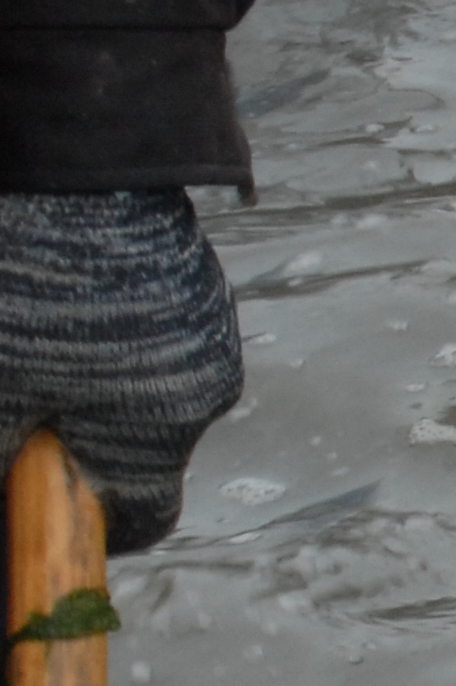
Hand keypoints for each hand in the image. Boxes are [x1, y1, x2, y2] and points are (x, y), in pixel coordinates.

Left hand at [0, 192, 240, 554]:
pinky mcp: (195, 282)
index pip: (139, 520)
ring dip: (83, 380)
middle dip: (71, 439)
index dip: (79, 524)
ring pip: (138, 388)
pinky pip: (147, 337)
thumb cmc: (32, 285)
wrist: (78, 162)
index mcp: (161, 428)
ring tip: (26, 332)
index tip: (28, 501)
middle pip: (135, 450)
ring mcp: (206, 329)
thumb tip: (8, 495)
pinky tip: (55, 294)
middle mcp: (204, 387)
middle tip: (12, 400)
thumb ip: (3, 459)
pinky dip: (102, 336)